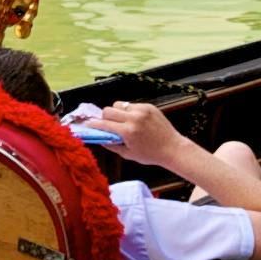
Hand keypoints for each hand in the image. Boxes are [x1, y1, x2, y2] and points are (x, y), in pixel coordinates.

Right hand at [81, 100, 197, 172]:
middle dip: (105, 117)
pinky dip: (129, 112)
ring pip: (119, 104)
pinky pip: (132, 105)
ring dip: (117, 112)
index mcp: (128, 131)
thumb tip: (99, 138)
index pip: (104, 124)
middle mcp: (134, 118)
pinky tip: (135, 121)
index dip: (94, 124)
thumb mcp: (128, 154)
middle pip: (108, 110)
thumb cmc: (150, 154)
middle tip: (108, 125)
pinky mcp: (149, 106)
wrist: (172, 148)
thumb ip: (112, 145)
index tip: (88, 125)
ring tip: (122, 122)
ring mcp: (142, 110)